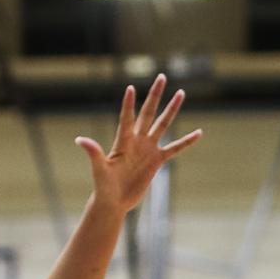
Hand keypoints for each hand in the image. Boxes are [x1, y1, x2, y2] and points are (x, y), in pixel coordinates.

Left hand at [75, 75, 202, 213]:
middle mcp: (137, 140)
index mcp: (123, 141)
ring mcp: (148, 149)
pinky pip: (174, 148)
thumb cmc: (103, 186)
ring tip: (181, 93)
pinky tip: (198, 133)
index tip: (130, 88)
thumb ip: (93, 152)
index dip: (128, 104)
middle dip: (155, 95)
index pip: (127, 118)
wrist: (114, 201)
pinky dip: (186, 141)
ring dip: (171, 109)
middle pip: (148, 113)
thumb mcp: (98, 169)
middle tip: (162, 77)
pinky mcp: (157, 161)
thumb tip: (80, 140)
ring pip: (162, 124)